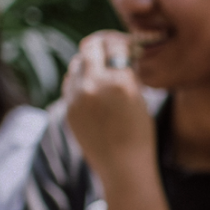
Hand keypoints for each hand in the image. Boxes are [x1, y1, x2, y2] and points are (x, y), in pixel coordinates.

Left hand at [63, 31, 153, 177]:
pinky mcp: (68, 109)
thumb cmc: (140, 134)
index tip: (126, 46)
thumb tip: (119, 53)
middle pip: (90, 48)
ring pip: (76, 64)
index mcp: (120, 81)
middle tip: (107, 49)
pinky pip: (70, 83)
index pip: (116, 45)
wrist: (122, 167)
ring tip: (100, 71)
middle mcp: (95, 85)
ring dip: (88, 63)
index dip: (122, 43)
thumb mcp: (140, 98)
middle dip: (100, 46)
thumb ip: (127, 73)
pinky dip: (79, 80)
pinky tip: (90, 88)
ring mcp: (77, 97)